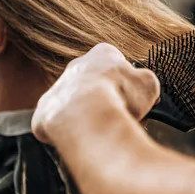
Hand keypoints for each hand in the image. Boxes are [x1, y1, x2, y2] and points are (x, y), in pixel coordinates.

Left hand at [32, 43, 159, 143]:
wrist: (89, 117)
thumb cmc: (121, 98)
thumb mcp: (149, 85)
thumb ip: (146, 82)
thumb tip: (144, 86)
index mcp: (102, 54)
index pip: (115, 63)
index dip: (127, 82)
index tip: (134, 98)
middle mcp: (76, 67)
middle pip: (94, 84)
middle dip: (108, 100)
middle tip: (121, 118)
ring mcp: (58, 89)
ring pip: (76, 104)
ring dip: (90, 116)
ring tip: (105, 133)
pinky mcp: (45, 111)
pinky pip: (59, 122)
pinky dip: (71, 132)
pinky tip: (84, 139)